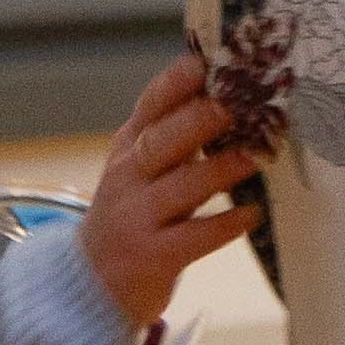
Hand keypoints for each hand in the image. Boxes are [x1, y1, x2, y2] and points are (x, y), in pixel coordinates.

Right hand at [78, 49, 258, 326]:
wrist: (89, 282)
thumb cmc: (132, 212)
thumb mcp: (140, 168)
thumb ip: (173, 134)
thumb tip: (226, 92)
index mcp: (127, 148)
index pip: (148, 107)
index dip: (174, 84)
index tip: (202, 62)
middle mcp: (127, 178)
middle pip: (158, 143)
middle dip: (195, 122)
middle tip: (231, 106)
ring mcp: (136, 218)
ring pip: (179, 189)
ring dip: (219, 170)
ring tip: (254, 156)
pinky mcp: (152, 257)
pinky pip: (194, 238)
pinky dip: (225, 224)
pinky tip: (253, 213)